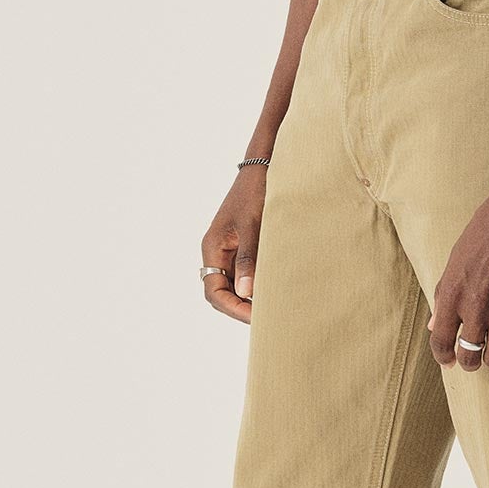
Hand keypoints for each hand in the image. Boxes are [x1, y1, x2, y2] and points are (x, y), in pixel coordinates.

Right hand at [201, 166, 266, 324]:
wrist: (263, 169)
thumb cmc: (255, 192)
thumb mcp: (252, 225)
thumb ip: (248, 258)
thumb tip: (246, 291)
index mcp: (213, 248)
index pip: (214, 291)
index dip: (233, 308)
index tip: (256, 317)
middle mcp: (218, 253)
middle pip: (222, 293)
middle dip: (241, 308)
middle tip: (268, 318)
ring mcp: (230, 251)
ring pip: (235, 286)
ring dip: (250, 298)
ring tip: (274, 307)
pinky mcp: (244, 248)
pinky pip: (246, 273)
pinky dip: (257, 285)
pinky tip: (276, 289)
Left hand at [427, 161, 488, 369]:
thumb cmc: (488, 228)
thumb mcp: (457, 258)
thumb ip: (444, 293)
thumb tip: (434, 322)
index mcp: (452, 291)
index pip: (440, 340)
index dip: (443, 356)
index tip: (448, 361)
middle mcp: (476, 305)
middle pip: (469, 355)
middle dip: (469, 362)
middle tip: (474, 359)